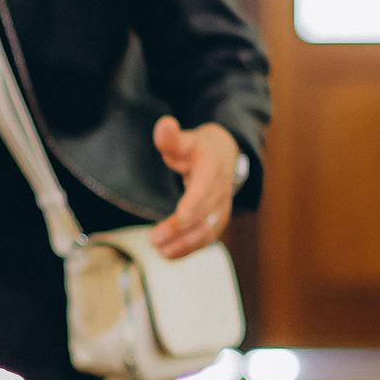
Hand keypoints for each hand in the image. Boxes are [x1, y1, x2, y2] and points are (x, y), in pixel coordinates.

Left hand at [149, 118, 241, 257]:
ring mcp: (221, 209)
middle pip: (202, 215)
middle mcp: (221, 192)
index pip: (204, 189)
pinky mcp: (218, 222)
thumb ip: (171, 137)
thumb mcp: (185, 139)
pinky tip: (168, 255)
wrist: (225, 157)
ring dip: (183, 244)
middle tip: (154, 239)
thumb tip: (165, 124)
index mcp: (212, 169)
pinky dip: (189, 249)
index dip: (193, 205)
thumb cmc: (199, 149)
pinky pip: (206, 239)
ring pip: (206, 232)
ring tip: (159, 250)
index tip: (179, 218)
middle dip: (179, 229)